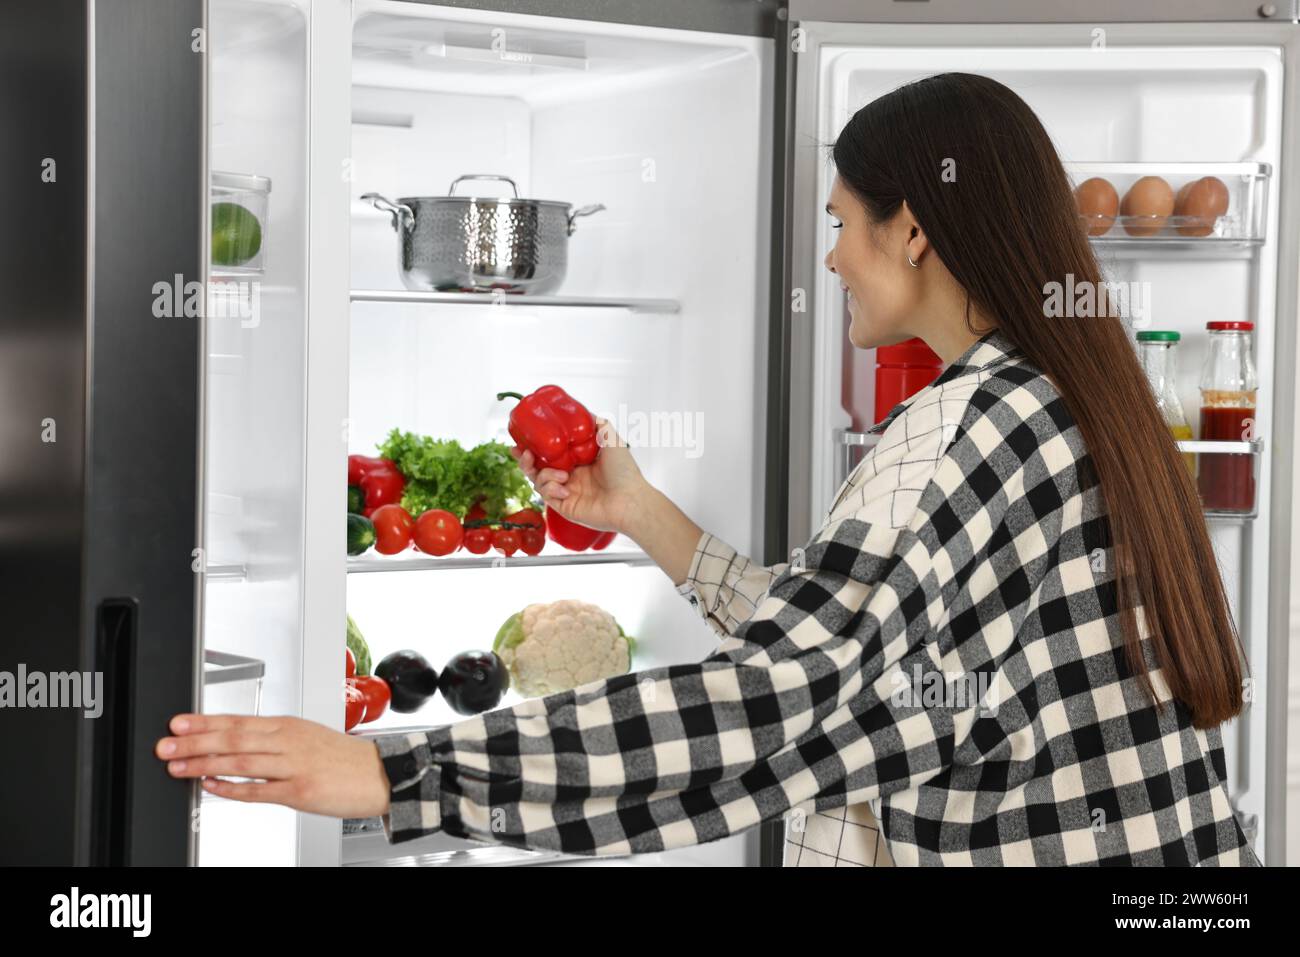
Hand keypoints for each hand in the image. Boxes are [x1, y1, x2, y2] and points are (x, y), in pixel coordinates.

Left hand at [155, 714, 390, 818]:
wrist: (381, 773)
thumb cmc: (344, 759)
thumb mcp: (308, 738)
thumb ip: (274, 741)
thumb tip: (236, 745)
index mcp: (288, 726)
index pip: (238, 720)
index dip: (204, 721)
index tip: (177, 722)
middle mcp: (288, 742)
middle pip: (233, 738)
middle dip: (195, 741)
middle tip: (166, 744)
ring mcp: (294, 765)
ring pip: (241, 761)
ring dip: (205, 763)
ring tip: (178, 766)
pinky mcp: (300, 791)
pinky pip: (259, 790)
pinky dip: (232, 788)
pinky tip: (211, 787)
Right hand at [511, 416, 651, 536]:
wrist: (630, 501)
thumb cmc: (625, 472)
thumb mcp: (612, 439)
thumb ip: (598, 424)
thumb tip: (585, 412)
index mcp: (578, 461)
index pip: (550, 453)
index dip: (534, 446)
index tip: (523, 439)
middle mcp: (570, 477)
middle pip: (537, 468)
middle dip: (526, 460)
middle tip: (522, 453)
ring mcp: (566, 492)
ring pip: (539, 481)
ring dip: (543, 475)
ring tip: (561, 474)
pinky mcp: (564, 507)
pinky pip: (546, 496)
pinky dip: (551, 489)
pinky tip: (565, 489)